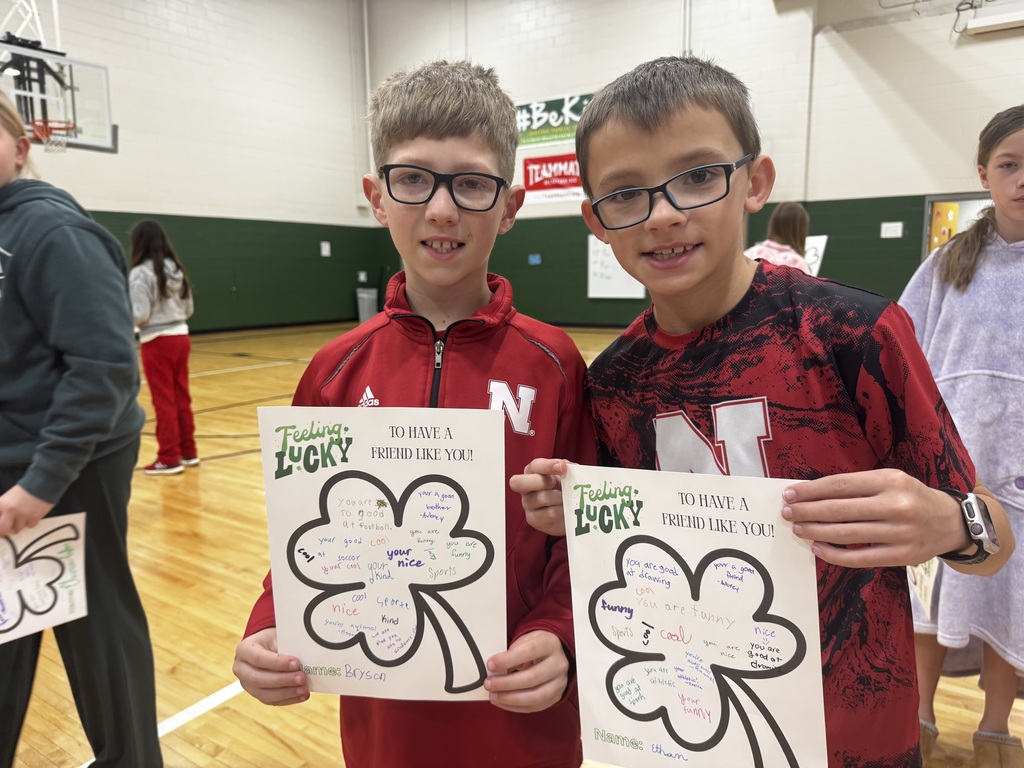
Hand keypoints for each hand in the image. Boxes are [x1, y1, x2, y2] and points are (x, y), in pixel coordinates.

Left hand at [0, 484, 54, 536]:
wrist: (43, 483)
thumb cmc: (26, 488)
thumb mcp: (9, 497)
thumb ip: (3, 508)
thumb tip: (2, 518)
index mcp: (1, 504)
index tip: (1, 525)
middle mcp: (10, 511)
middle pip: (3, 530)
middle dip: (4, 531)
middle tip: (7, 529)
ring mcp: (22, 516)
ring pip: (17, 529)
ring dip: (18, 525)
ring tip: (21, 518)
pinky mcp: (34, 518)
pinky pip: (29, 526)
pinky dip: (30, 522)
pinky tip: (31, 516)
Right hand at [232, 627, 309, 705]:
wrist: (266, 646)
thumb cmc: (273, 639)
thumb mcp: (277, 636)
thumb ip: (287, 647)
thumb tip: (305, 658)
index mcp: (244, 650)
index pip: (258, 658)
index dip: (278, 663)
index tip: (296, 663)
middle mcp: (241, 669)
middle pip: (258, 679)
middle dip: (283, 680)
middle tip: (302, 678)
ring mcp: (247, 684)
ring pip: (264, 694)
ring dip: (286, 693)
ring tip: (304, 689)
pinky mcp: (257, 694)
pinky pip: (271, 701)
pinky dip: (288, 699)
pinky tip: (301, 695)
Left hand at [484, 630, 569, 712]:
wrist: (555, 655)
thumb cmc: (536, 647)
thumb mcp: (526, 640)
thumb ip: (512, 652)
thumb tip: (494, 669)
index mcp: (549, 644)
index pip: (529, 651)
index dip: (508, 660)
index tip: (491, 665)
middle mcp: (558, 664)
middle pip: (531, 678)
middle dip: (506, 683)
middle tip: (489, 683)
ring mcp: (559, 683)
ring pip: (534, 696)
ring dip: (510, 698)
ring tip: (493, 696)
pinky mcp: (555, 697)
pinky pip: (534, 707)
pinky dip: (515, 707)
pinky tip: (502, 702)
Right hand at [510, 458, 569, 535]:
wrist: (569, 513)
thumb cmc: (564, 490)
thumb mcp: (567, 476)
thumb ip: (566, 469)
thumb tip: (567, 466)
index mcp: (532, 472)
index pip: (534, 466)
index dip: (547, 465)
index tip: (563, 467)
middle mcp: (525, 488)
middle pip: (519, 482)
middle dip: (541, 481)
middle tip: (555, 484)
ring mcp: (527, 504)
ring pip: (542, 498)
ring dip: (559, 498)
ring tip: (565, 500)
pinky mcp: (533, 519)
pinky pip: (550, 513)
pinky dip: (562, 511)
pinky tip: (565, 511)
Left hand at [781, 468, 962, 567]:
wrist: (950, 522)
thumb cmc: (910, 497)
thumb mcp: (889, 480)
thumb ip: (857, 486)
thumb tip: (812, 494)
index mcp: (890, 480)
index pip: (840, 485)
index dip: (811, 490)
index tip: (789, 494)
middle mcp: (896, 505)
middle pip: (839, 510)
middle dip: (807, 511)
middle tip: (786, 513)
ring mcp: (900, 533)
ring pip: (846, 534)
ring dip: (815, 532)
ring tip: (798, 529)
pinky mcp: (902, 556)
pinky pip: (859, 558)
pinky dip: (834, 554)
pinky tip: (817, 548)